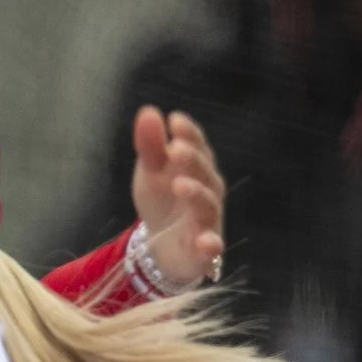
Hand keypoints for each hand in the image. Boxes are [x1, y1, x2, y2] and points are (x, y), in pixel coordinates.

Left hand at [128, 106, 224, 287]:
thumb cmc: (163, 203)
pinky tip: (207, 242)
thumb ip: (151, 146)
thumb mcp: (151, 173)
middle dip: (193, 161)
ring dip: (197, 195)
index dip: (190, 134)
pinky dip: (211, 244)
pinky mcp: (203, 250)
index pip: (198, 148)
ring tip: (179, 185)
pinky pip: (212, 247)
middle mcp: (208, 192)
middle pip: (205, 174)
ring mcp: (207, 221)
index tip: (175, 120)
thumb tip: (149, 110)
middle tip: (175, 149)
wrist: (162, 249)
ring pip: (208, 206)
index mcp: (197, 170)